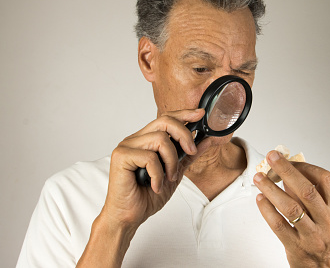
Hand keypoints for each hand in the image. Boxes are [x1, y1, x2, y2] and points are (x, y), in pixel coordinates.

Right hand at [78, 108, 212, 266]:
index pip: (166, 118)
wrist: (129, 217)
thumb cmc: (147, 196)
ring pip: (160, 139)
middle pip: (164, 121)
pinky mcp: (121, 157)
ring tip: (169, 177)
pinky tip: (155, 186)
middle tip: (191, 152)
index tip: (200, 114)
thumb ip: (188, 155)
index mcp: (146, 139)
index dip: (184, 114)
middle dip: (184, 135)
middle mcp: (135, 139)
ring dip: (171, 161)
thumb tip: (206, 140)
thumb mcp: (175, 173)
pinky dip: (158, 174)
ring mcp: (126, 146)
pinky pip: (149, 157)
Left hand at [253, 151, 329, 267]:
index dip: (306, 167)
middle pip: (306, 190)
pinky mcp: (297, 248)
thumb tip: (290, 173)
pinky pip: (279, 225)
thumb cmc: (328, 242)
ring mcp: (313, 237)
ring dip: (271, 189)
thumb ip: (315, 197)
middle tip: (272, 157)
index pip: (325, 180)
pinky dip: (267, 209)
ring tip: (259, 177)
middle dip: (286, 170)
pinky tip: (260, 199)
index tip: (290, 160)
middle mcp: (329, 223)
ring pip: (290, 207)